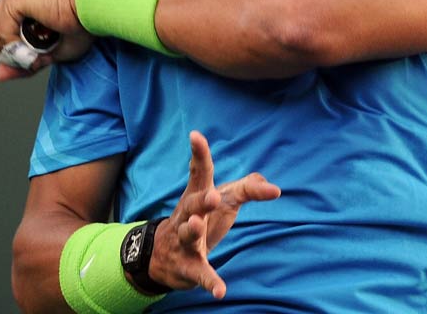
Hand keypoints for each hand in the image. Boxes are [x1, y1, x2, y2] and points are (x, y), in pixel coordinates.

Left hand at [0, 0, 93, 81]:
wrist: (96, 8)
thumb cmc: (83, 24)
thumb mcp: (48, 52)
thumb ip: (21, 63)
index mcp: (19, 2)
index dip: (2, 48)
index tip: (22, 56)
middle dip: (5, 53)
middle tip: (31, 54)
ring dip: (11, 52)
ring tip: (36, 50)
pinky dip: (14, 47)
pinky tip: (35, 43)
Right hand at [144, 130, 280, 298]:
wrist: (162, 257)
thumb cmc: (198, 221)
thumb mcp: (220, 202)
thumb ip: (243, 188)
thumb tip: (264, 178)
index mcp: (197, 195)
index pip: (199, 171)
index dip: (198, 154)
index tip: (195, 135)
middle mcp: (188, 214)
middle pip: (192, 202)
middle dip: (201, 199)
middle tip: (212, 195)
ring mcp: (185, 240)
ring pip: (187, 233)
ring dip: (193, 230)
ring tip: (198, 226)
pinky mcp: (188, 266)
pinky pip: (200, 273)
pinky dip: (211, 281)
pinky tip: (221, 291)